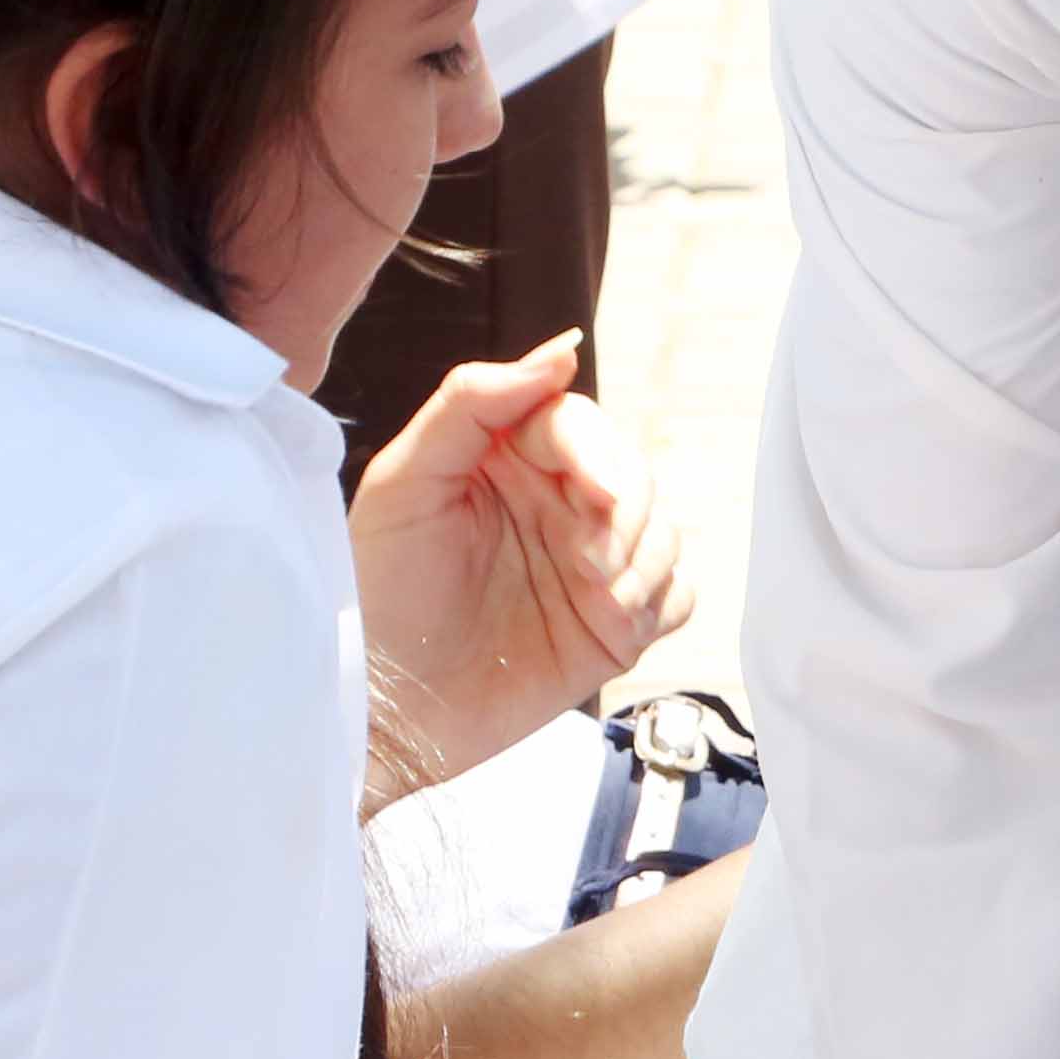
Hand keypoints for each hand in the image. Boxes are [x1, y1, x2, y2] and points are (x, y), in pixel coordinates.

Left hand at [347, 334, 686, 802]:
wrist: (388, 706)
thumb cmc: (380, 594)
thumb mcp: (406, 482)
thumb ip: (472, 402)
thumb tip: (562, 352)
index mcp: (505, 460)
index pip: (579, 426)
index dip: (599, 455)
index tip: (598, 496)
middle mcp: (553, 504)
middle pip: (635, 476)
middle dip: (629, 517)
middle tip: (592, 565)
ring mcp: (588, 565)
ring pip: (665, 534)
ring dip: (645, 564)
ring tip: (599, 601)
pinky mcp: (615, 625)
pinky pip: (679, 595)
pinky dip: (662, 601)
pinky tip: (616, 621)